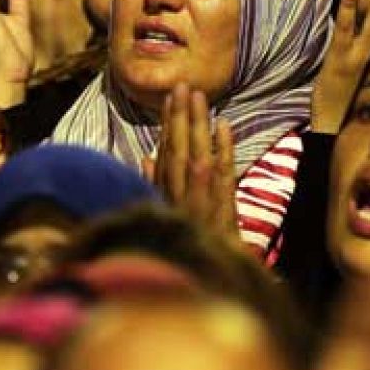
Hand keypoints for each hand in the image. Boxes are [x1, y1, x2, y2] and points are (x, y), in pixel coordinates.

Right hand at [145, 84, 237, 239]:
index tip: (171, 96)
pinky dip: (222, 152)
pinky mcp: (218, 213)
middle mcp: (177, 195)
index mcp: (166, 194)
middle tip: (183, 85)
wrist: (203, 284)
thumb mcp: (165, 214)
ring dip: (196, 125)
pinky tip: (223, 128)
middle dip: (179, 115)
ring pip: (195, 155)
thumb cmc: (187, 247)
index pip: (166, 151)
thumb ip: (153, 184)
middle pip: (177, 149)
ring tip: (199, 96)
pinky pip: (221, 177)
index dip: (168, 122)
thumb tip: (146, 157)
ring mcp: (197, 203)